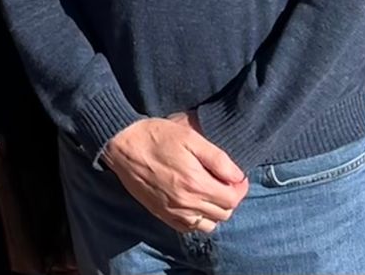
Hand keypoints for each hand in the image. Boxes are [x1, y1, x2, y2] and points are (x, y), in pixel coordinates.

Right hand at [102, 112, 247, 233]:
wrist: (124, 145)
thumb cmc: (157, 137)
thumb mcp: (191, 137)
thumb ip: (218, 159)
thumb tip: (237, 176)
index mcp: (196, 183)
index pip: (232, 199)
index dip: (240, 188)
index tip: (238, 177)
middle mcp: (187, 203)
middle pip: (224, 213)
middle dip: (230, 199)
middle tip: (226, 183)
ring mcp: (174, 212)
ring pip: (209, 225)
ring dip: (216, 211)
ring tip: (211, 192)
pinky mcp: (162, 214)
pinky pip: (189, 228)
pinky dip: (198, 219)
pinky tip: (194, 202)